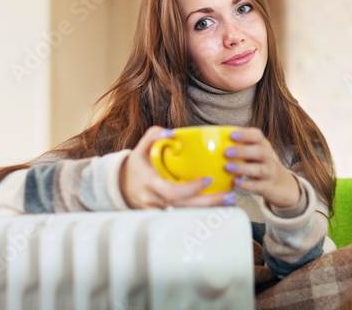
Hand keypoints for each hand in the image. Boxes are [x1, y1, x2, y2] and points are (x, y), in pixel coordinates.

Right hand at [119, 126, 235, 208]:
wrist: (122, 186)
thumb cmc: (136, 166)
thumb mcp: (141, 148)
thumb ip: (154, 135)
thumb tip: (171, 132)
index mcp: (150, 183)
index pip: (172, 191)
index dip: (191, 188)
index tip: (208, 179)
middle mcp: (155, 200)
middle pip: (184, 208)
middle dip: (209, 203)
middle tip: (229, 195)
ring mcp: (159, 211)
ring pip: (187, 216)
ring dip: (210, 210)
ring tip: (229, 201)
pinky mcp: (164, 216)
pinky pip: (184, 218)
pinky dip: (202, 213)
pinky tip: (218, 207)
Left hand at [223, 127, 300, 207]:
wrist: (283, 185)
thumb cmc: (262, 166)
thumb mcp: (256, 154)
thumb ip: (242, 147)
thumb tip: (215, 142)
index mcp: (263, 145)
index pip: (257, 135)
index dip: (245, 134)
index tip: (231, 135)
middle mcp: (268, 157)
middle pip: (259, 151)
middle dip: (242, 151)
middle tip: (226, 152)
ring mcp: (269, 172)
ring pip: (258, 169)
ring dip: (242, 167)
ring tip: (227, 167)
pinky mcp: (268, 187)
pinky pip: (257, 185)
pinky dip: (246, 184)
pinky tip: (235, 182)